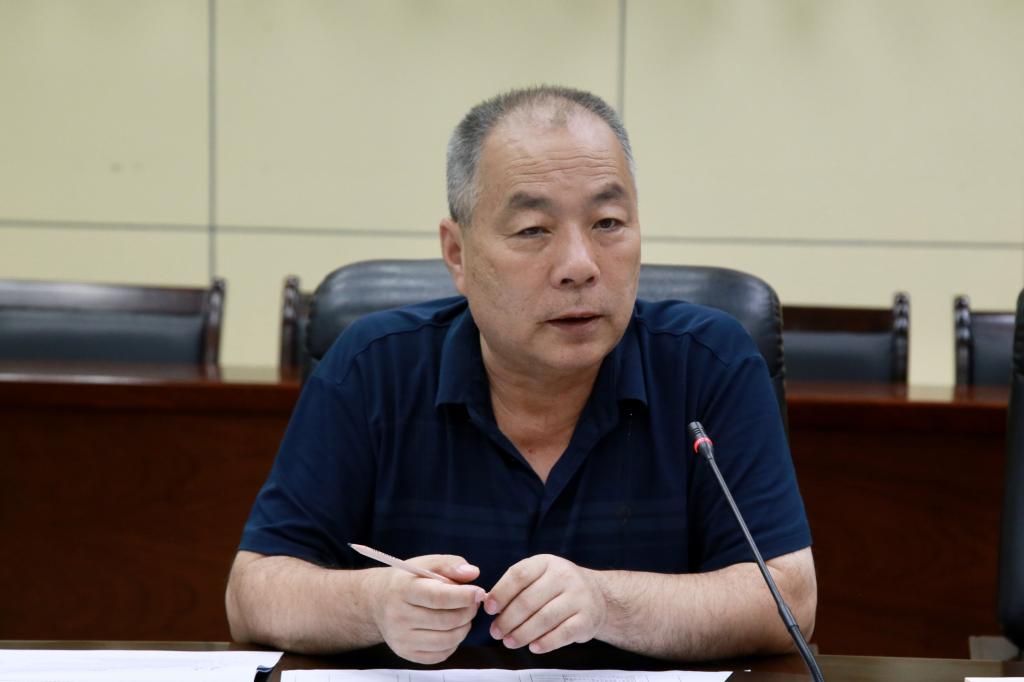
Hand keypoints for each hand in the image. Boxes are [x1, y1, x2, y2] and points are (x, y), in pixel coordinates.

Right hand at [366, 554, 484, 663]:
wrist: (377, 601)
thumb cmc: (407, 580)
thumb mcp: (425, 563)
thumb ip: (450, 564)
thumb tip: (473, 574)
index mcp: (403, 589)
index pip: (438, 597)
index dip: (463, 596)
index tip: (479, 592)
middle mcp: (399, 616)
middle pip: (446, 621)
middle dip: (467, 611)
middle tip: (473, 602)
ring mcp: (401, 638)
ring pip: (447, 640)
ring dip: (464, 627)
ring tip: (464, 615)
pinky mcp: (406, 653)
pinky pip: (441, 654)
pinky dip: (454, 642)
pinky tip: (452, 629)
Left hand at [484, 554, 606, 653]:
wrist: (598, 596)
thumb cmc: (558, 588)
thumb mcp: (539, 576)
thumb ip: (516, 586)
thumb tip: (489, 602)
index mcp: (547, 562)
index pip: (519, 575)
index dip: (501, 593)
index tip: (489, 609)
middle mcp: (564, 576)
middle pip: (528, 600)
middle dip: (508, 619)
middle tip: (496, 632)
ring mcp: (578, 597)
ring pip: (543, 619)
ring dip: (522, 634)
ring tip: (509, 642)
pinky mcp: (587, 619)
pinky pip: (562, 634)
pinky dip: (545, 642)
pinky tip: (533, 647)